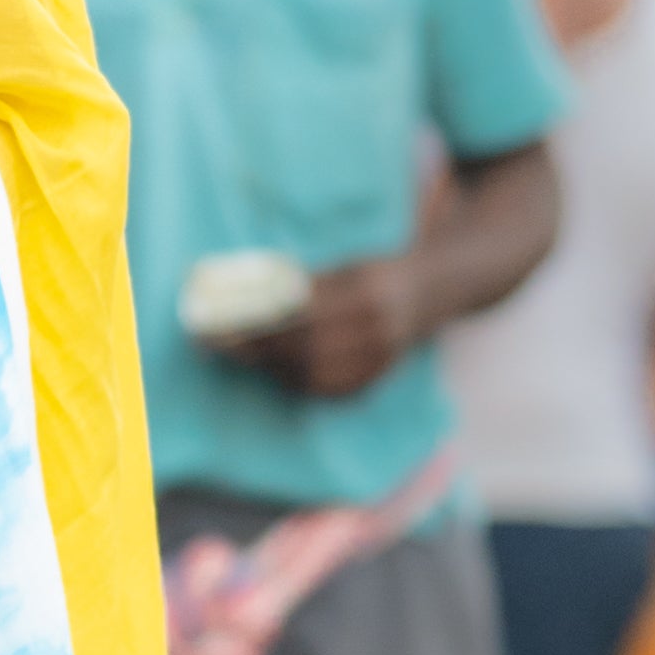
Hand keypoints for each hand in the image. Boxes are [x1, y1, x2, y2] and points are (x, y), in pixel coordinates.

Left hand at [243, 250, 424, 402]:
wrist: (429, 294)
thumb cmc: (376, 272)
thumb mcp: (346, 265)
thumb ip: (309, 283)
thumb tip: (254, 297)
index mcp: (367, 291)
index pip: (302, 314)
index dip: (262, 323)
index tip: (228, 324)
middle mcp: (377, 328)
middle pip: (305, 347)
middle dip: (259, 348)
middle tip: (225, 345)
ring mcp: (381, 357)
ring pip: (315, 373)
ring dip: (274, 367)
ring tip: (246, 357)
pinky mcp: (378, 377)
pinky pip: (331, 389)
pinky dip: (299, 382)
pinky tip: (278, 371)